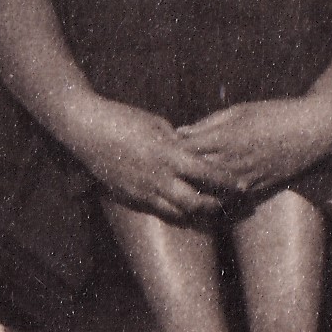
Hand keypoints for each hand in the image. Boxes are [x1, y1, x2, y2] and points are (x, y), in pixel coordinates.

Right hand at [70, 98, 223, 220]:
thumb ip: (177, 140)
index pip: (206, 172)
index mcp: (169, 153)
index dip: (226, 181)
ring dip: (195, 212)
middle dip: (214, 205)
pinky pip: (158, 210)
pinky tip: (181, 208)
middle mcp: (158, 176)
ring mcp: (144, 190)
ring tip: (208, 209)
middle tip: (228, 204)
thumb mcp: (157, 123)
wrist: (88, 131)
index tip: (243, 184)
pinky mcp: (131, 197)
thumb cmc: (124, 119)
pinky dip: (174, 211)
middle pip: (195, 201)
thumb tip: (193, 149)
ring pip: (177, 212)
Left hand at [174, 97, 331, 199]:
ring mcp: (243, 180)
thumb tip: (181, 132)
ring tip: (176, 190)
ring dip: (191, 192)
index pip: (186, 151)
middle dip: (176, 176)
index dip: (170, 153)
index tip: (157, 152)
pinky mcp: (255, 191)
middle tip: (160, 175)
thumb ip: (208, 123)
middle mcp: (231, 162)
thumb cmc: (275, 114)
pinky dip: (213, 200)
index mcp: (225, 138)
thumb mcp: (240, 110)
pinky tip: (203, 200)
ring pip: (207, 193)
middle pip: (193, 176)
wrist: (312, 132)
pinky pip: (227, 201)